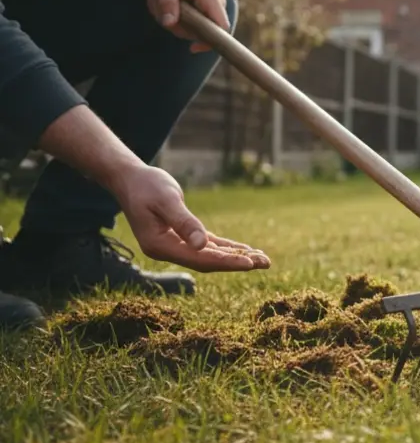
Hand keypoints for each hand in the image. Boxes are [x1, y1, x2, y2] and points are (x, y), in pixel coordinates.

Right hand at [111, 163, 270, 272]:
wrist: (129, 179)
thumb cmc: (146, 185)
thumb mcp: (166, 200)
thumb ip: (183, 222)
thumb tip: (202, 245)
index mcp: (160, 246)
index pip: (200, 259)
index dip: (226, 261)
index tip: (250, 263)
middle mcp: (167, 250)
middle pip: (208, 261)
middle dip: (237, 262)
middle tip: (267, 263)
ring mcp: (174, 245)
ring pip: (210, 255)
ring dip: (235, 256)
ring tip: (263, 259)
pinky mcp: (181, 236)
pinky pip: (207, 245)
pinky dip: (226, 248)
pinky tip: (245, 251)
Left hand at [143, 0, 228, 54]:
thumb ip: (167, 2)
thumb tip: (169, 24)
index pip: (222, 27)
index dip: (212, 41)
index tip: (193, 48)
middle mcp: (214, 4)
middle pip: (200, 31)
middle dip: (175, 25)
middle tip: (156, 7)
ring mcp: (207, 7)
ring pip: (189, 28)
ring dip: (168, 18)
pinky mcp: (198, 9)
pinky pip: (185, 22)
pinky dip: (169, 15)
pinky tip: (160, 1)